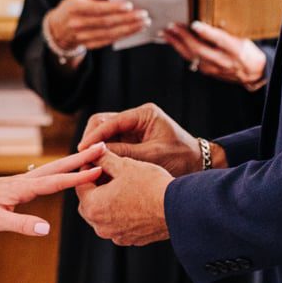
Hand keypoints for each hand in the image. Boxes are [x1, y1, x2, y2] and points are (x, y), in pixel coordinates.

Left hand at [0, 145, 104, 233]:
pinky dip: (57, 172)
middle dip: (80, 159)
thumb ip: (20, 224)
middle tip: (102, 148)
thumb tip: (45, 228)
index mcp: (20, 188)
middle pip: (57, 168)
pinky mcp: (14, 186)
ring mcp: (18, 182)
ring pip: (50, 170)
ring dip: (70, 163)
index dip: (78, 177)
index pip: (55, 182)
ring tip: (89, 157)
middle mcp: (22, 181)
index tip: (98, 169)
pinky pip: (42, 177)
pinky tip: (60, 173)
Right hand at [46, 0, 149, 52]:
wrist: (56, 29)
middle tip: (143, 15)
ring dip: (129, 29)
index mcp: (74, 8)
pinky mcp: (88, 45)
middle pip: (106, 22)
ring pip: (109, 34)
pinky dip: (122, 36)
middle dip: (127, 19)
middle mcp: (77, 23)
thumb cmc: (71, 8)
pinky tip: (133, 31)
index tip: (130, 5)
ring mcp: (82, 36)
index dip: (114, 8)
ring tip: (143, 23)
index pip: (97, 9)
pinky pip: (108, 41)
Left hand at [75, 149, 173, 245]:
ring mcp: (115, 235)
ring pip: (104, 215)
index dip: (88, 170)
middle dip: (95, 188)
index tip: (97, 161)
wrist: (177, 209)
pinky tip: (135, 202)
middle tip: (108, 174)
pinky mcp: (130, 240)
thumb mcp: (125, 165)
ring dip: (108, 202)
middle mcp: (99, 225)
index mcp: (93, 206)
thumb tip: (94, 151)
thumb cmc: (150, 186)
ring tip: (122, 187)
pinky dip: (122, 215)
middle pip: (89, 202)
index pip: (80, 185)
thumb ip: (104, 159)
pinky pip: (119, 225)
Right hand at [79, 102, 206, 176]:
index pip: (110, 121)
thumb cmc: (182, 158)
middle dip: (91, 141)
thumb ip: (125, 154)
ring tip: (87, 166)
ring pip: (104, 135)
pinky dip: (104, 155)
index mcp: (144, 114)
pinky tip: (97, 168)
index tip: (82, 150)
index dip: (94, 136)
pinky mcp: (131, 141)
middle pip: (102, 123)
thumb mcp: (152, 156)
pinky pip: (111, 145)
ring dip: (95, 149)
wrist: (199, 165)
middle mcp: (136, 118)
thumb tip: (96, 156)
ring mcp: (132, 129)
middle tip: (82, 159)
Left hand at [162, 20, 267, 87]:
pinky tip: (174, 42)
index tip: (195, 24)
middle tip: (171, 26)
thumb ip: (226, 32)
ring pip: (190, 55)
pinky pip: (191, 59)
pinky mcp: (207, 71)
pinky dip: (180, 49)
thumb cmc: (247, 52)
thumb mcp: (242, 38)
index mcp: (234, 49)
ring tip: (165, 33)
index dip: (206, 32)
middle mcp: (222, 60)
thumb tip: (211, 21)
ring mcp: (213, 68)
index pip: (219, 39)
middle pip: (198, 49)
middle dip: (182, 37)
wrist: (252, 72)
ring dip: (176, 43)